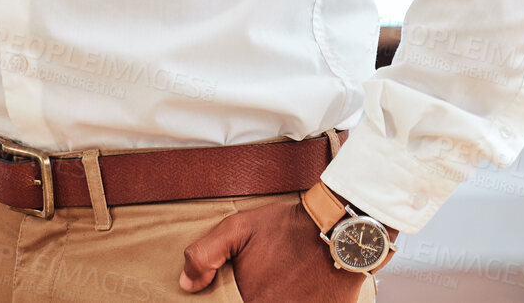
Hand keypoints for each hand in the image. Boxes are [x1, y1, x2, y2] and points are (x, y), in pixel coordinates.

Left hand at [180, 195, 377, 302]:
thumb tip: (186, 284)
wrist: (337, 228)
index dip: (232, 298)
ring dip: (276, 294)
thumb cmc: (285, 228)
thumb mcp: (238, 229)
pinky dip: (297, 297)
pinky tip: (297, 286)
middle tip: (266, 279)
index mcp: (254, 301)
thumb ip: (206, 255)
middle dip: (256, 293)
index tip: (241, 287)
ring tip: (281, 280)